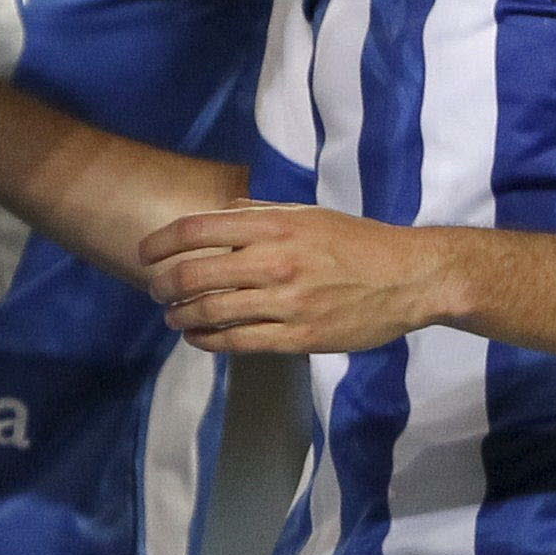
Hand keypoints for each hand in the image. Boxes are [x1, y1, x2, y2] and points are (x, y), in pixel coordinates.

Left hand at [141, 201, 460, 353]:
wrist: (410, 277)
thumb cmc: (359, 243)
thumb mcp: (310, 215)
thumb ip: (262, 214)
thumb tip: (222, 212)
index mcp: (277, 225)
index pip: (198, 229)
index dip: (160, 242)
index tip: (145, 253)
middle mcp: (276, 261)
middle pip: (194, 274)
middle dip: (163, 284)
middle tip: (155, 290)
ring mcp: (287, 302)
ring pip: (210, 312)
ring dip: (180, 316)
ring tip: (172, 316)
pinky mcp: (298, 338)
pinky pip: (238, 342)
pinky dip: (207, 340)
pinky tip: (198, 337)